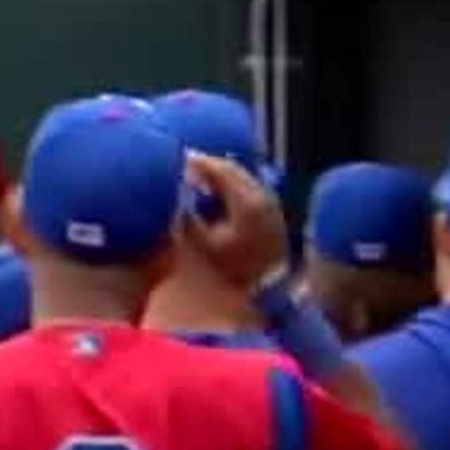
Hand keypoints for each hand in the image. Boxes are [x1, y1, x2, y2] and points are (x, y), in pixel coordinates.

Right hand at [182, 152, 288, 285]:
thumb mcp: (203, 246)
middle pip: (233, 169)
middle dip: (208, 165)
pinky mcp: (273, 212)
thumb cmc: (234, 270)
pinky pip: (249, 188)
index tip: (179, 158)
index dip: (198, 162)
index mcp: (246, 201)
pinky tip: (216, 194)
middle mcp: (262, 195)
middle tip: (186, 165)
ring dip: (220, 175)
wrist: (270, 291)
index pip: (220, 169)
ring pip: (242, 177)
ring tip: (198, 178)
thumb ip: (186, 219)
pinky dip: (230, 186)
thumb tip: (175, 198)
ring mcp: (271, 203)